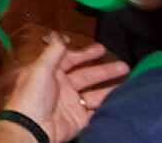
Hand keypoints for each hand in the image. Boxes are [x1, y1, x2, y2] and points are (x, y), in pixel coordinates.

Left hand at [0, 36, 126, 142]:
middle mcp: (63, 87)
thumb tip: (56, 34)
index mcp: (51, 73)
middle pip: (87, 76)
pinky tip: (121, 99)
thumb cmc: (33, 96)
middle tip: (123, 65)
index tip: (101, 49)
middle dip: (105, 71)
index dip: (85, 54)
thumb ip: (53, 52)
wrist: (33, 127)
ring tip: (129, 81)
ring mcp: (72, 104)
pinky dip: (108, 106)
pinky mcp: (79, 119)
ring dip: (110, 88)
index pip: (71, 60)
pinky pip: (96, 111)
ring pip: (95, 94)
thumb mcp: (41, 69)